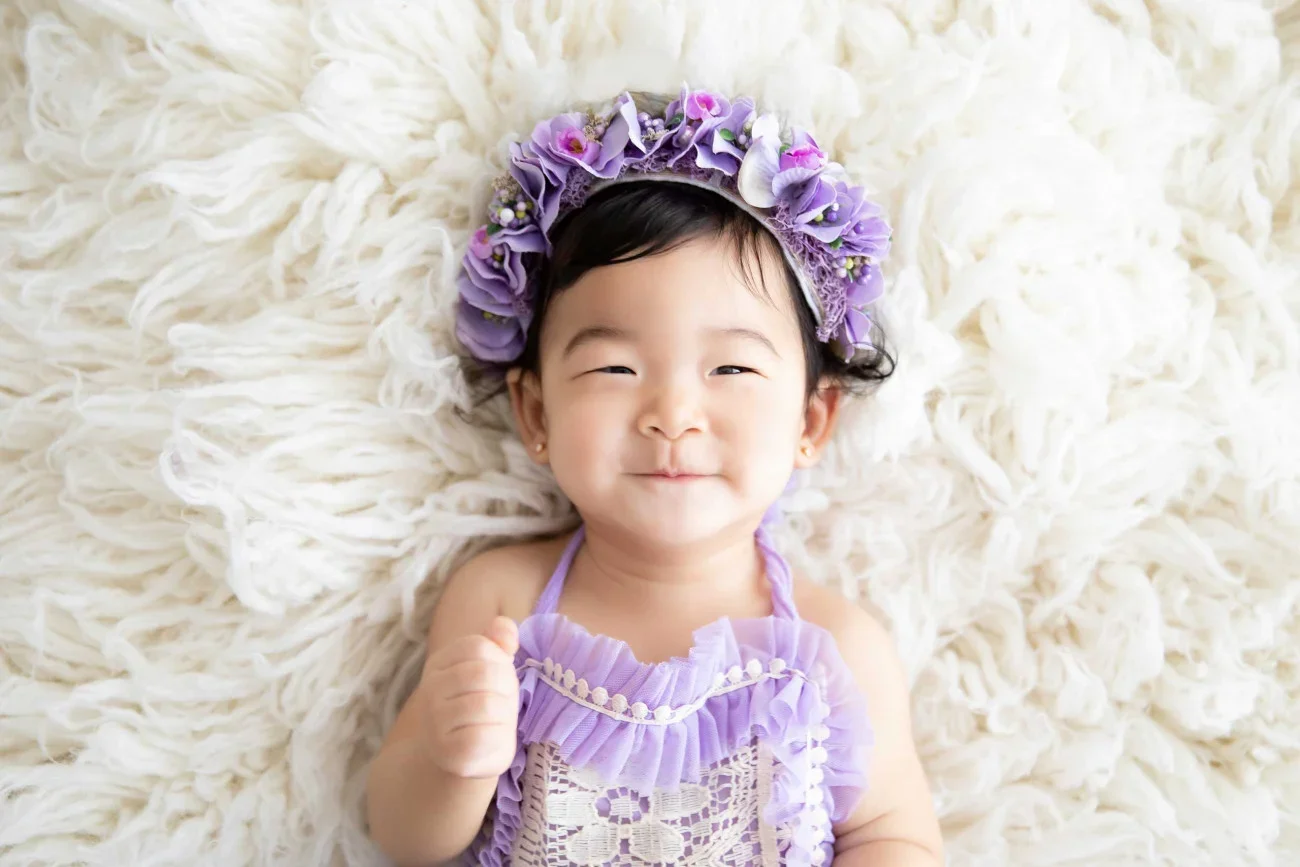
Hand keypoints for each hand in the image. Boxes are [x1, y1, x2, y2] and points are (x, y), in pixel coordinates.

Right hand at [417, 616, 520, 778]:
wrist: (463, 756)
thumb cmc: (480, 705)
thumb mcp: (491, 670)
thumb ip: (498, 643)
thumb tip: (505, 626)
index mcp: (439, 663)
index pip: (479, 646)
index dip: (499, 660)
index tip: (497, 678)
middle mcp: (430, 690)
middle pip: (485, 674)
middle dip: (506, 689)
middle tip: (501, 703)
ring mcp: (434, 722)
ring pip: (487, 705)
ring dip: (505, 715)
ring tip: (497, 722)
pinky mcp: (447, 752)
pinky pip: (485, 736)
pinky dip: (500, 738)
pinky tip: (493, 741)